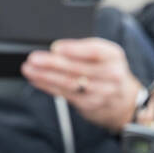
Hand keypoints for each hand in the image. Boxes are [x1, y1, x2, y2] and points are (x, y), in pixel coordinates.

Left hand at [21, 38, 140, 132]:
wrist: (124, 101)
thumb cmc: (107, 71)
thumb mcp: (104, 55)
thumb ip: (83, 50)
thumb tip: (54, 49)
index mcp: (113, 55)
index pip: (94, 51)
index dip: (74, 49)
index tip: (55, 47)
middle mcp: (110, 75)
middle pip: (78, 68)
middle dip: (53, 63)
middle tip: (34, 58)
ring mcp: (101, 92)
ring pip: (69, 83)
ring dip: (46, 76)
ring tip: (29, 69)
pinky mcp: (89, 105)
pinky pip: (65, 95)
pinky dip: (48, 87)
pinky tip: (36, 80)